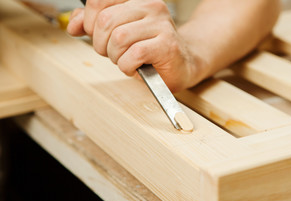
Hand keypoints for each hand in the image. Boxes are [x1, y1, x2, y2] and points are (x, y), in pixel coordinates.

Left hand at [67, 0, 204, 91]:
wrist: (181, 65)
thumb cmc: (149, 50)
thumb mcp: (117, 34)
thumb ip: (93, 25)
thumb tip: (73, 25)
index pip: (99, 1)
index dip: (88, 21)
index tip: (95, 36)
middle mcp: (150, 6)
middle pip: (105, 21)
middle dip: (102, 44)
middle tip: (114, 53)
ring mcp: (161, 24)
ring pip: (118, 38)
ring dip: (116, 57)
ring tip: (126, 60)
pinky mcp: (167, 45)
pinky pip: (134, 54)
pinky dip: (128, 66)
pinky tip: (135, 67)